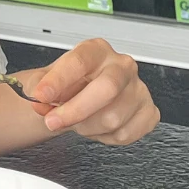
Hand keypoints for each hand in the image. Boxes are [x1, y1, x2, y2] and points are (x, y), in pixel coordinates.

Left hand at [24, 38, 158, 144]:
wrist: (80, 96)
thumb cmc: (67, 85)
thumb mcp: (46, 81)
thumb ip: (39, 88)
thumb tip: (40, 100)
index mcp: (96, 50)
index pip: (79, 62)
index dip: (58, 81)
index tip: (40, 95)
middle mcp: (121, 66)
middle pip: (106, 89)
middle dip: (75, 111)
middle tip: (52, 121)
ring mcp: (138, 89)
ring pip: (113, 118)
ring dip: (86, 127)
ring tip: (78, 121)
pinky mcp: (148, 112)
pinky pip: (125, 134)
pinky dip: (104, 137)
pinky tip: (96, 126)